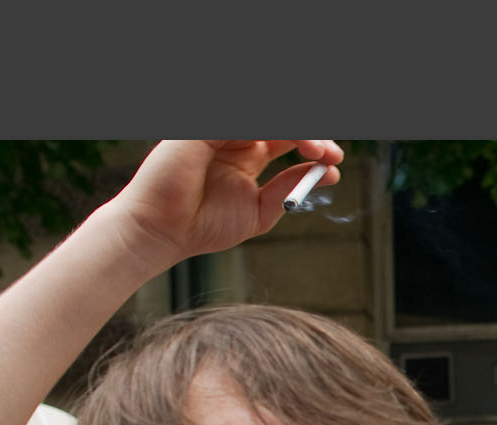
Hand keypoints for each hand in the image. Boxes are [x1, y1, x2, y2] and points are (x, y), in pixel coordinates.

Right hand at [101, 140, 343, 270]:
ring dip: (296, 130)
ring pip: (265, 120)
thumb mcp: (259, 211)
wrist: (162, 233)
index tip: (334, 160)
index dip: (313, 143)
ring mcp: (216, 131)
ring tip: (316, 150)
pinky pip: (240, 122)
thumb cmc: (203, 226)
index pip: (287, 136)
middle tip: (328, 153)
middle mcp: (232, 138)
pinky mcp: (200, 129)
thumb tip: (329, 171)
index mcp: (245, 155)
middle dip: (310, 134)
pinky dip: (269, 130)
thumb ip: (289, 188)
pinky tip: (288, 141)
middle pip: (280, 123)